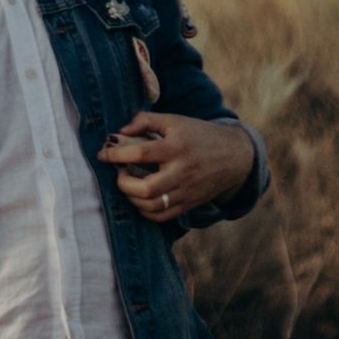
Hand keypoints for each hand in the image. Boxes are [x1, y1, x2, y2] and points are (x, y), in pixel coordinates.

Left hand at [98, 110, 254, 230]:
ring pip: (152, 206)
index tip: (103, 154)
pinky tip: (139, 198)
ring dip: (132, 198)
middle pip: (147, 188)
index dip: (116, 154)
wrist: (234, 157)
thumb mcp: (175, 121)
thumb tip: (120, 131)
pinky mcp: (188, 204)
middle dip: (123, 183)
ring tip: (128, 184)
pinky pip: (161, 217)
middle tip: (119, 173)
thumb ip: (146, 120)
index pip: (141, 154)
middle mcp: (182, 172)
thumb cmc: (199, 135)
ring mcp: (186, 192)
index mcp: (177, 148)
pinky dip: (144, 211)